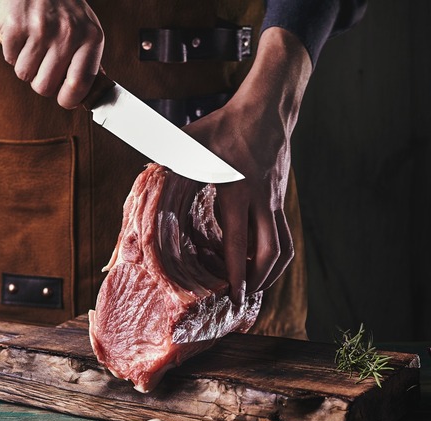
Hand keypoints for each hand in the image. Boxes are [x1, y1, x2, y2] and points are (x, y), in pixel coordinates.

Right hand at [0, 0, 103, 108]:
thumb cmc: (64, 7)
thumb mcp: (87, 29)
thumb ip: (87, 62)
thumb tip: (85, 98)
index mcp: (91, 38)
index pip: (79, 85)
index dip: (68, 100)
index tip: (63, 100)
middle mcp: (68, 34)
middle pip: (45, 86)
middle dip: (40, 82)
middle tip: (43, 65)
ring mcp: (41, 29)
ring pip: (24, 75)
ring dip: (25, 65)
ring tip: (33, 45)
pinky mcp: (16, 25)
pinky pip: (9, 58)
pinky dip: (13, 52)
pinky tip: (22, 35)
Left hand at [182, 27, 312, 304]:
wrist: (267, 110)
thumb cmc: (226, 125)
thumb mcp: (192, 142)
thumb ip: (169, 162)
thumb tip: (146, 178)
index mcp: (238, 190)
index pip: (239, 241)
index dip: (237, 272)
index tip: (234, 295)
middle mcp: (262, 200)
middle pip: (271, 252)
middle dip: (260, 281)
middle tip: (246, 299)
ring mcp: (276, 200)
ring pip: (284, 247)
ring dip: (273, 272)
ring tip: (256, 287)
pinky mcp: (281, 198)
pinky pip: (284, 234)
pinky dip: (275, 253)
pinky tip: (260, 260)